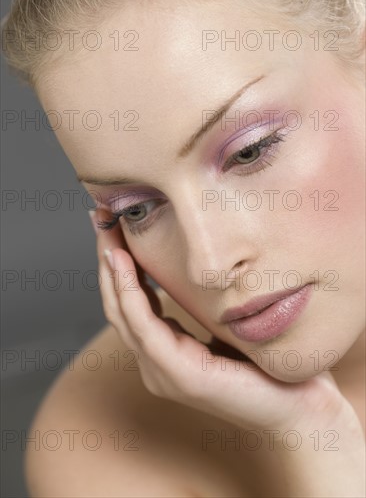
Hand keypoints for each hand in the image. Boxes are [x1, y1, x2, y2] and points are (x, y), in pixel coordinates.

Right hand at [89, 208, 363, 439]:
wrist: (300, 406)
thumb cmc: (266, 363)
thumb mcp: (222, 325)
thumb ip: (199, 306)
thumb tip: (191, 263)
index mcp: (166, 352)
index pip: (131, 306)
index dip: (117, 267)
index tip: (112, 226)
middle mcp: (156, 363)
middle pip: (119, 306)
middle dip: (108, 260)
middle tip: (100, 218)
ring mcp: (164, 372)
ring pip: (124, 314)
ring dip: (112, 271)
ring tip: (107, 234)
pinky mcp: (181, 374)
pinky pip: (145, 328)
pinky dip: (130, 293)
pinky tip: (124, 263)